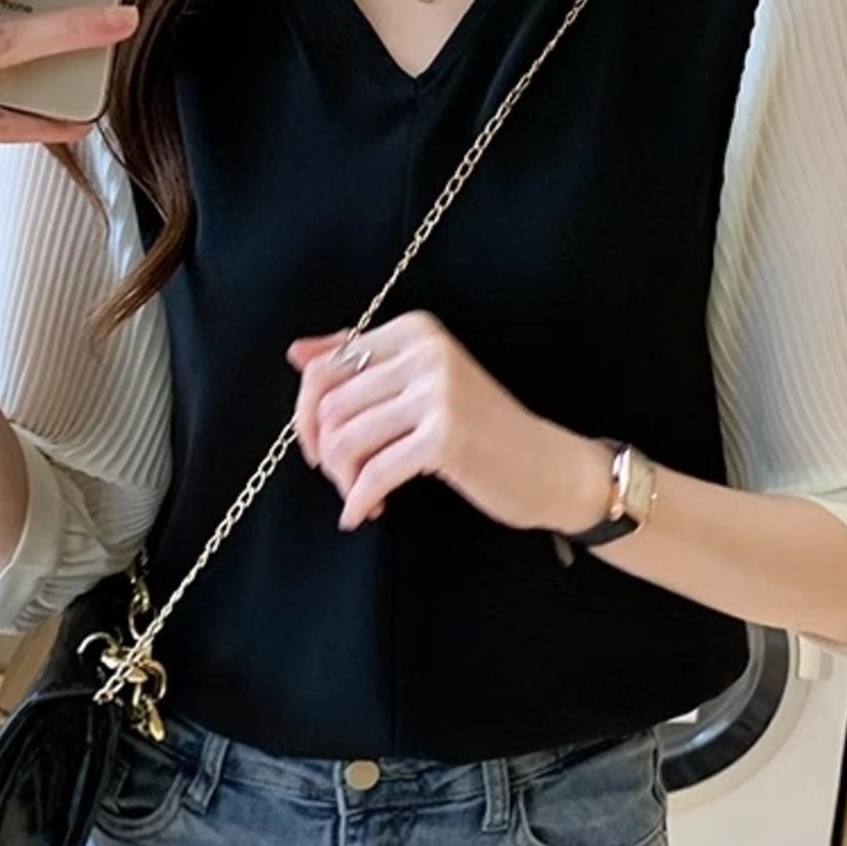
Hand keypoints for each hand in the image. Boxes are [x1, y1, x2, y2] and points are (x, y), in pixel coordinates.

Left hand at [286, 311, 609, 533]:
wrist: (549, 466)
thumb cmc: (483, 431)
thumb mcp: (423, 384)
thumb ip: (363, 363)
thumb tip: (297, 353)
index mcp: (416, 332)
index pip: (327, 365)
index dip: (307, 414)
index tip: (319, 447)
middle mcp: (426, 352)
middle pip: (329, 404)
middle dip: (325, 452)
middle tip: (343, 479)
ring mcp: (437, 393)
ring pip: (345, 439)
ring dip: (343, 479)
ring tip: (362, 495)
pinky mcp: (444, 437)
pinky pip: (373, 472)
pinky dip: (359, 500)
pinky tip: (366, 513)